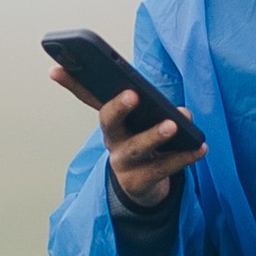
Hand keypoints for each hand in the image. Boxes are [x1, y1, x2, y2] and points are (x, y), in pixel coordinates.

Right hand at [50, 67, 197, 210]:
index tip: (55, 69)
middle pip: (108, 121)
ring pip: (137, 148)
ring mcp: (124, 162)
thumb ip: (159, 110)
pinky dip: (184, 157)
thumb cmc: (142, 143)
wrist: (141, 186)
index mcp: (111, 120)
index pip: (87, 96)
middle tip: (132, 94)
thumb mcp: (142, 123)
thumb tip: (182, 113)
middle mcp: (112, 139)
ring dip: (154, 136)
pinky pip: (163, 168)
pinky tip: (200, 147)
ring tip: (172, 125)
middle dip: (118, 107)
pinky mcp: (140, 181)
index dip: (70, 82)